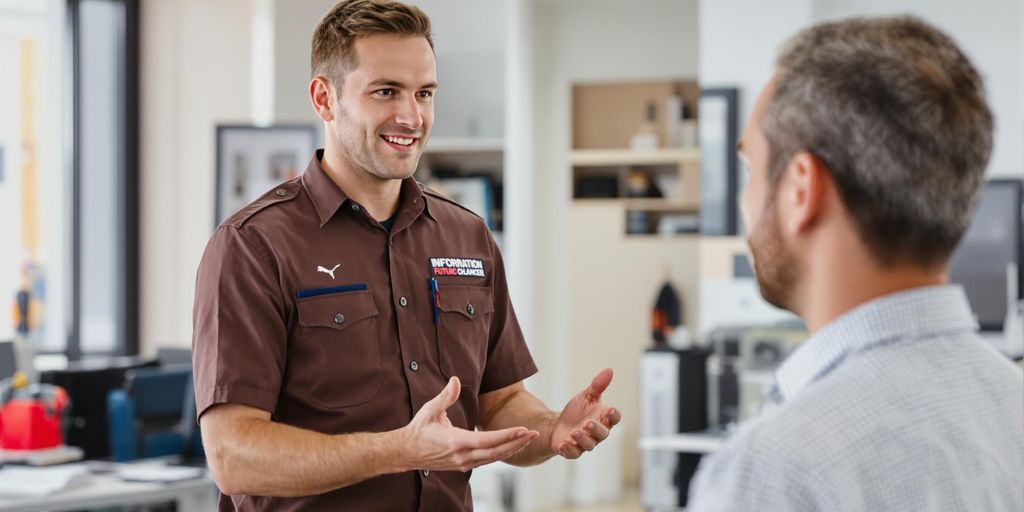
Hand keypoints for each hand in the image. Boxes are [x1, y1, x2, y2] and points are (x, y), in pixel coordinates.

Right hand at [401, 377, 539, 471]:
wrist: (406, 452)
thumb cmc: (418, 430)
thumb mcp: (429, 410)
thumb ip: (445, 396)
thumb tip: (455, 380)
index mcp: (455, 442)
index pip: (488, 440)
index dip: (508, 435)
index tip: (524, 429)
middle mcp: (462, 456)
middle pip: (496, 452)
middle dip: (518, 442)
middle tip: (534, 433)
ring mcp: (464, 463)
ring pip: (494, 458)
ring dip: (512, 449)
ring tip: (528, 438)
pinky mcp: (464, 466)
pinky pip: (487, 460)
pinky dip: (502, 453)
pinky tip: (512, 446)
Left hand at [550, 368, 620, 458]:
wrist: (558, 425)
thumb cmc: (577, 412)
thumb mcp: (586, 396)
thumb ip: (598, 386)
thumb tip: (609, 370)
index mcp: (603, 419)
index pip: (614, 418)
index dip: (613, 415)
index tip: (609, 409)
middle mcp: (596, 433)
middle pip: (602, 433)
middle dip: (596, 428)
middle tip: (588, 422)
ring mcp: (585, 443)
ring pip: (588, 444)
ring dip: (582, 439)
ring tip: (574, 432)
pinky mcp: (572, 450)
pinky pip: (573, 453)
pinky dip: (569, 449)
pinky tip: (563, 443)